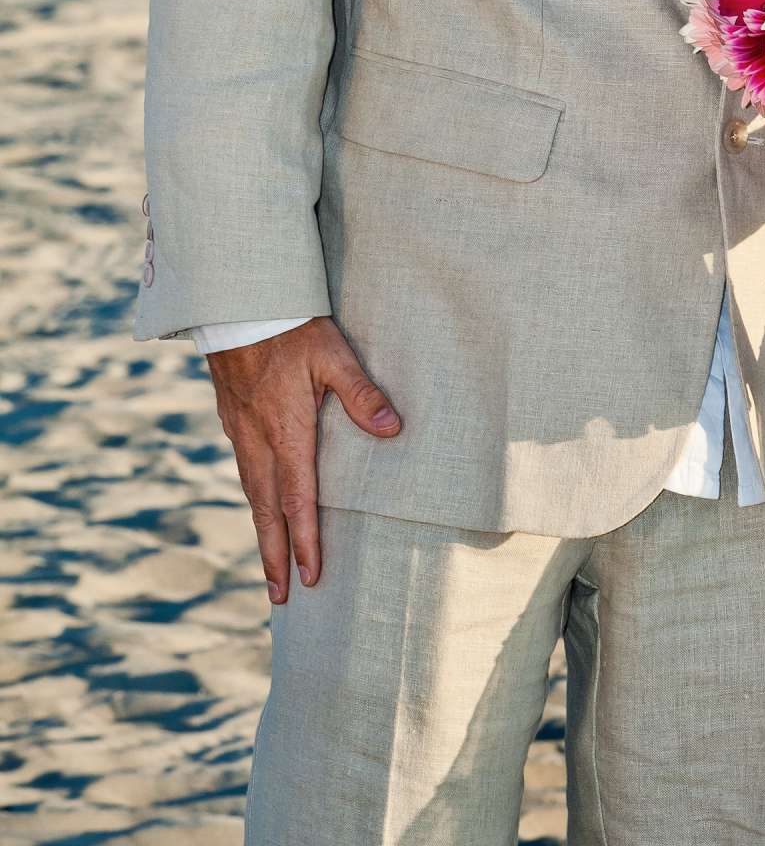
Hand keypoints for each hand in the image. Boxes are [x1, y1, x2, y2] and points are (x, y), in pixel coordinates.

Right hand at [207, 316, 400, 602]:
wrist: (236, 303)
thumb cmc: (290, 328)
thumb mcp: (333, 355)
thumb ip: (362, 394)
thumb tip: (393, 430)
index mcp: (287, 433)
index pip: (298, 500)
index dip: (304, 541)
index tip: (310, 576)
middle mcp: (259, 442)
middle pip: (267, 511)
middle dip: (274, 556)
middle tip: (279, 598)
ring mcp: (241, 432)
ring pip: (252, 495)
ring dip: (261, 534)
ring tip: (268, 567)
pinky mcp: (232, 419)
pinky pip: (244, 473)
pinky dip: (253, 502)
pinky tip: (259, 506)